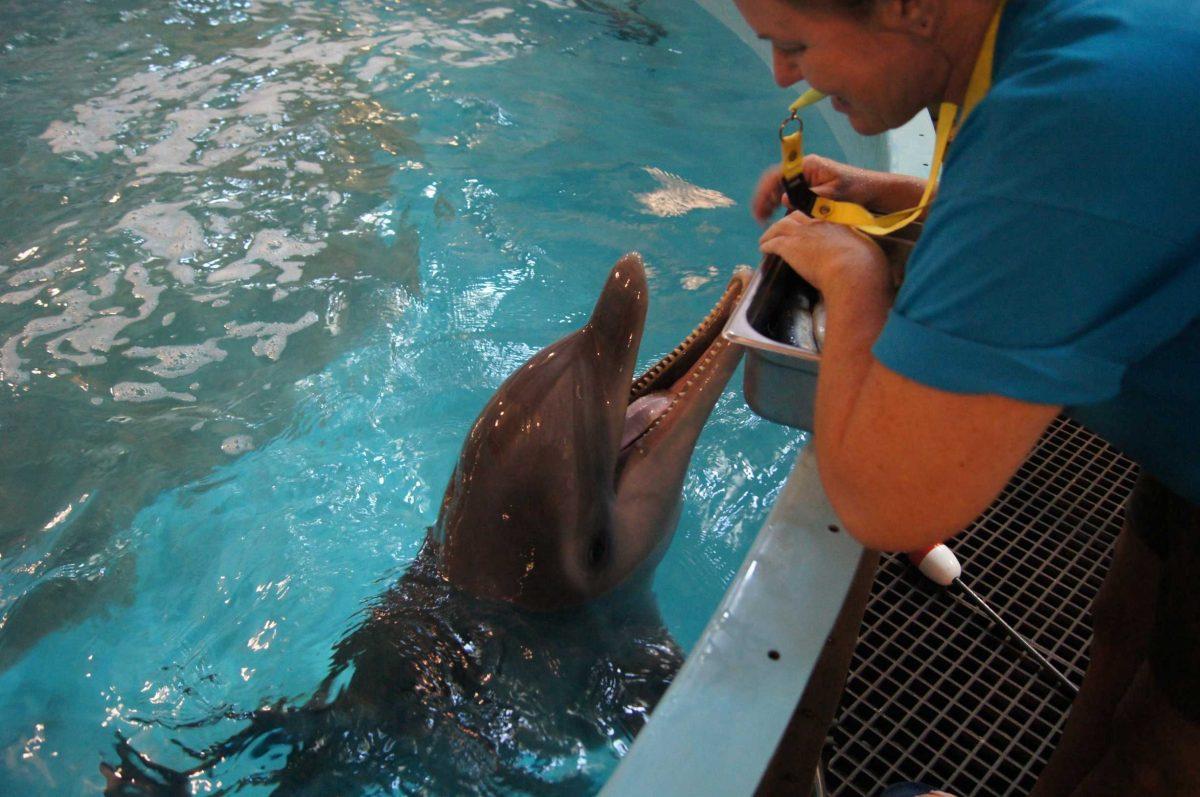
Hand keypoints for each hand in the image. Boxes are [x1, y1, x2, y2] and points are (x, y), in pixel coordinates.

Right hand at [751, 156, 880, 225]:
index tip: (762, 207)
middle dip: (764, 198)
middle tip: (759, 218)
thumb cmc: (857, 188)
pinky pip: (788, 194)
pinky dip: (779, 205)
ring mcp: (805, 178)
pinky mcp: (808, 188)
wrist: (872, 190)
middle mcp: (803, 169)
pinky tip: (775, 218)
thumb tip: (785, 199)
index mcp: (807, 165)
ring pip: (779, 188)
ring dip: (769, 202)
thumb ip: (810, 197)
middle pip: (775, 181)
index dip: (766, 190)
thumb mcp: (834, 194)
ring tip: (763, 219)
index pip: (779, 174)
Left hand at [759, 213, 889, 299]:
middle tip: (783, 231)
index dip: (809, 220)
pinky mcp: (789, 246)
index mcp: (837, 222)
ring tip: (766, 240)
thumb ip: (864, 254)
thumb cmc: (866, 267)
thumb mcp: (868, 253)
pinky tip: (763, 249)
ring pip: (780, 226)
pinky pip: (773, 242)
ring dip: (772, 233)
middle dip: (788, 223)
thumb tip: (875, 268)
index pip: (818, 215)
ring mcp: (802, 233)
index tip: (807, 227)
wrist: (853, 270)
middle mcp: (818, 223)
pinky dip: (766, 244)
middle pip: (796, 217)